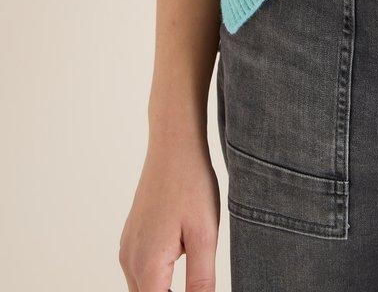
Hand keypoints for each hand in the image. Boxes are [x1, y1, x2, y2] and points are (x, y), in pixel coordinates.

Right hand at [119, 133, 219, 290]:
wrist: (173, 145)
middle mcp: (130, 260)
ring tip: (193, 276)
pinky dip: (158, 278)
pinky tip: (181, 259)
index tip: (198, 289)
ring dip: (164, 291)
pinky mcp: (131, 237)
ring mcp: (127, 248)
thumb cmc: (191, 184)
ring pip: (142, 289)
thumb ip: (201, 280)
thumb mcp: (205, 235)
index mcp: (147, 265)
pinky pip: (140, 271)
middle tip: (198, 282)